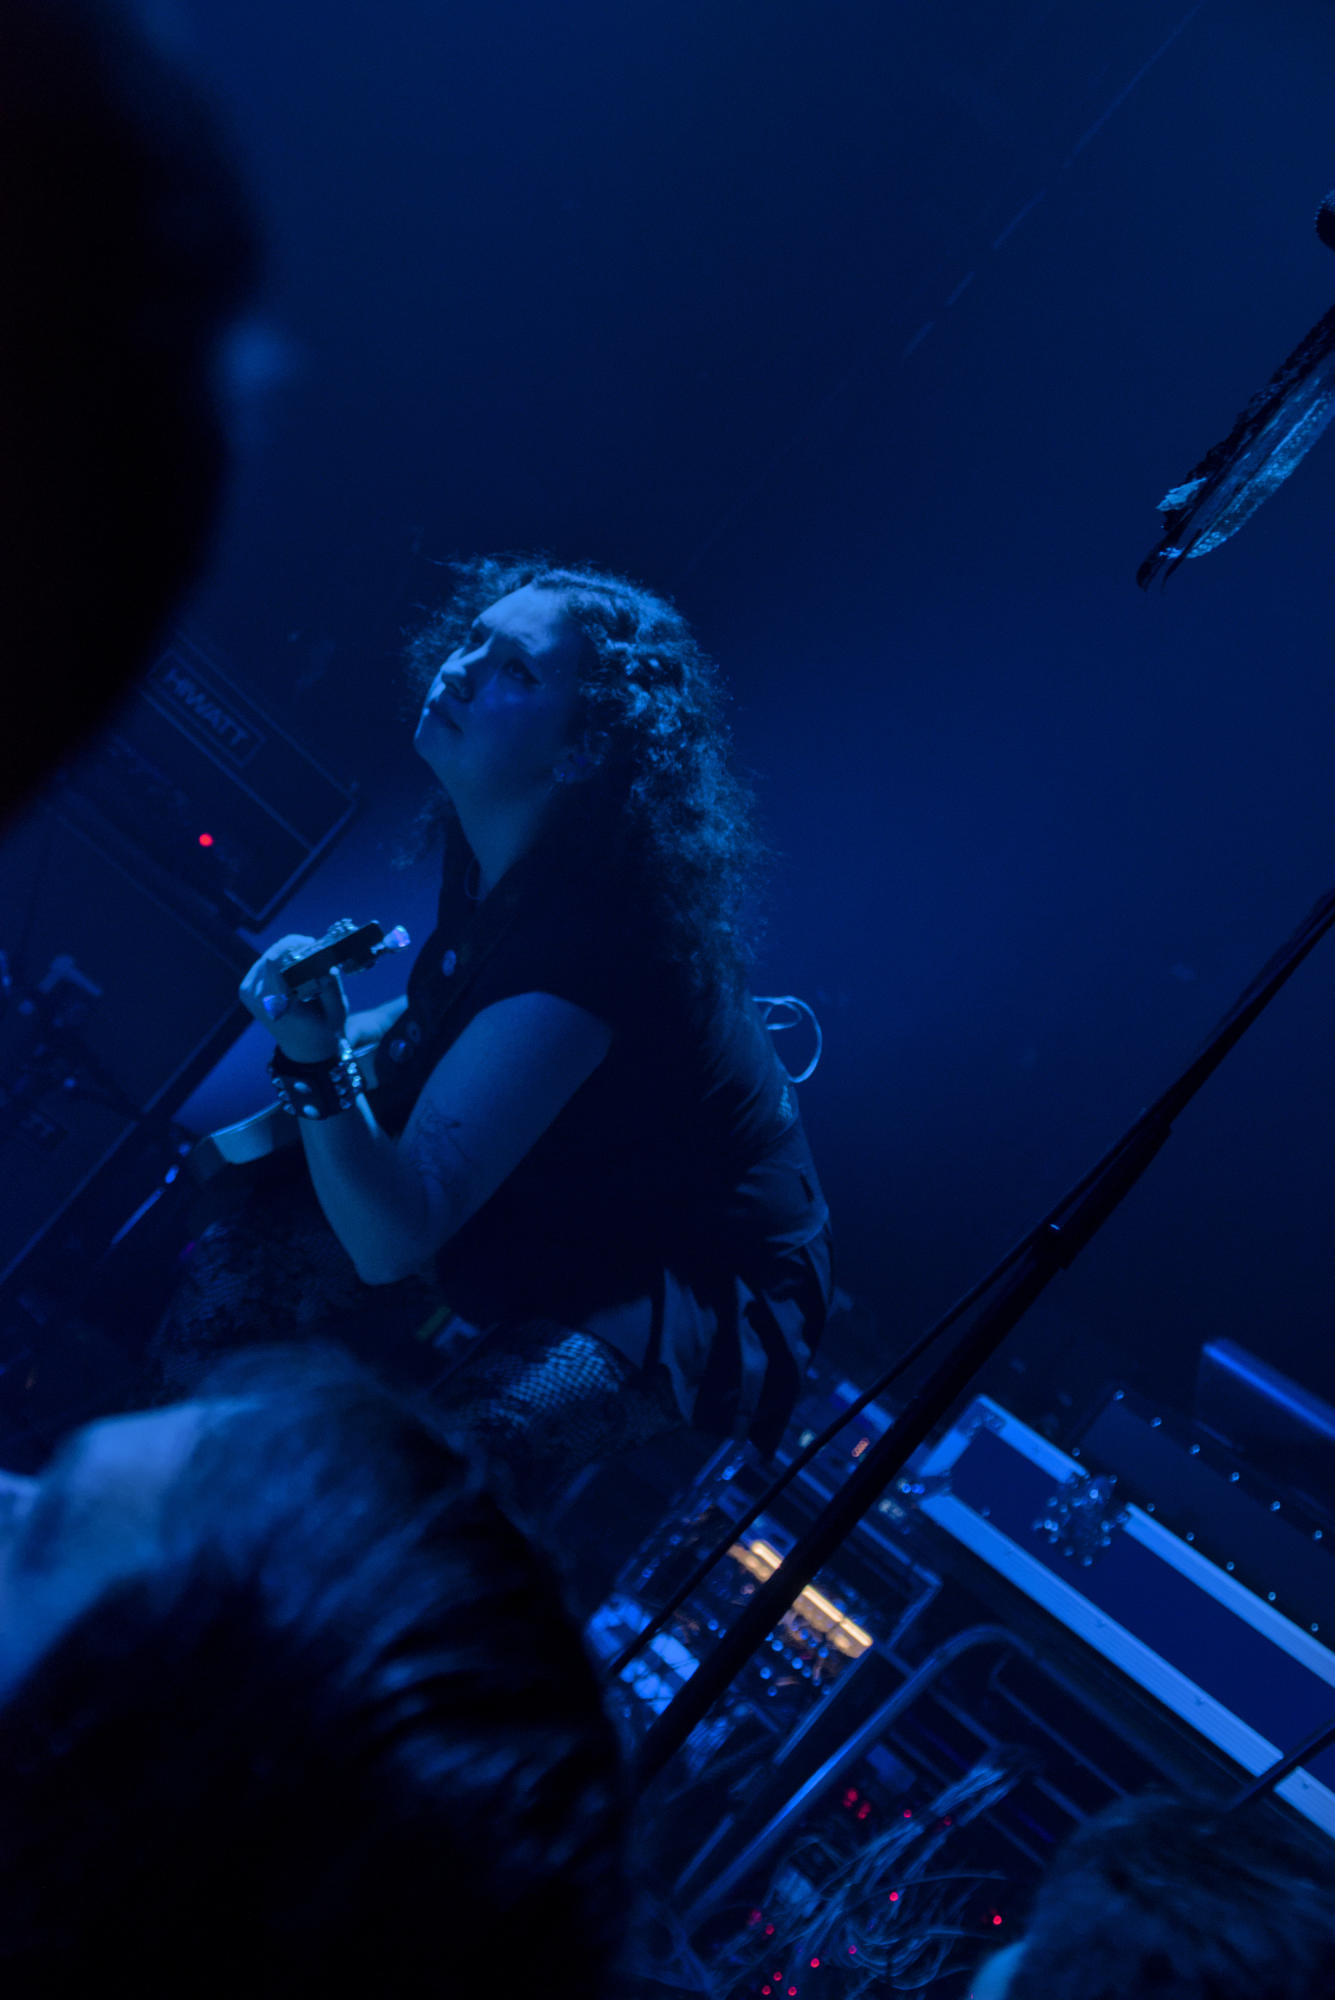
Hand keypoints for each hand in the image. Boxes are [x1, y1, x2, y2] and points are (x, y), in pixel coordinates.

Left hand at [239, 935, 348, 1062]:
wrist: (303, 1048)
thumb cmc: (323, 1030)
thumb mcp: (337, 1012)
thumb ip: (332, 988)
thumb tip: (329, 965)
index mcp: (276, 1006)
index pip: (273, 962)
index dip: (295, 944)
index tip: (315, 944)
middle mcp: (257, 999)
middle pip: (271, 955)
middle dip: (294, 947)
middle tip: (315, 949)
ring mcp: (247, 994)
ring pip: (268, 956)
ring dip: (288, 953)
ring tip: (307, 959)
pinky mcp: (245, 989)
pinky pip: (263, 964)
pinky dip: (280, 961)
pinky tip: (294, 966)